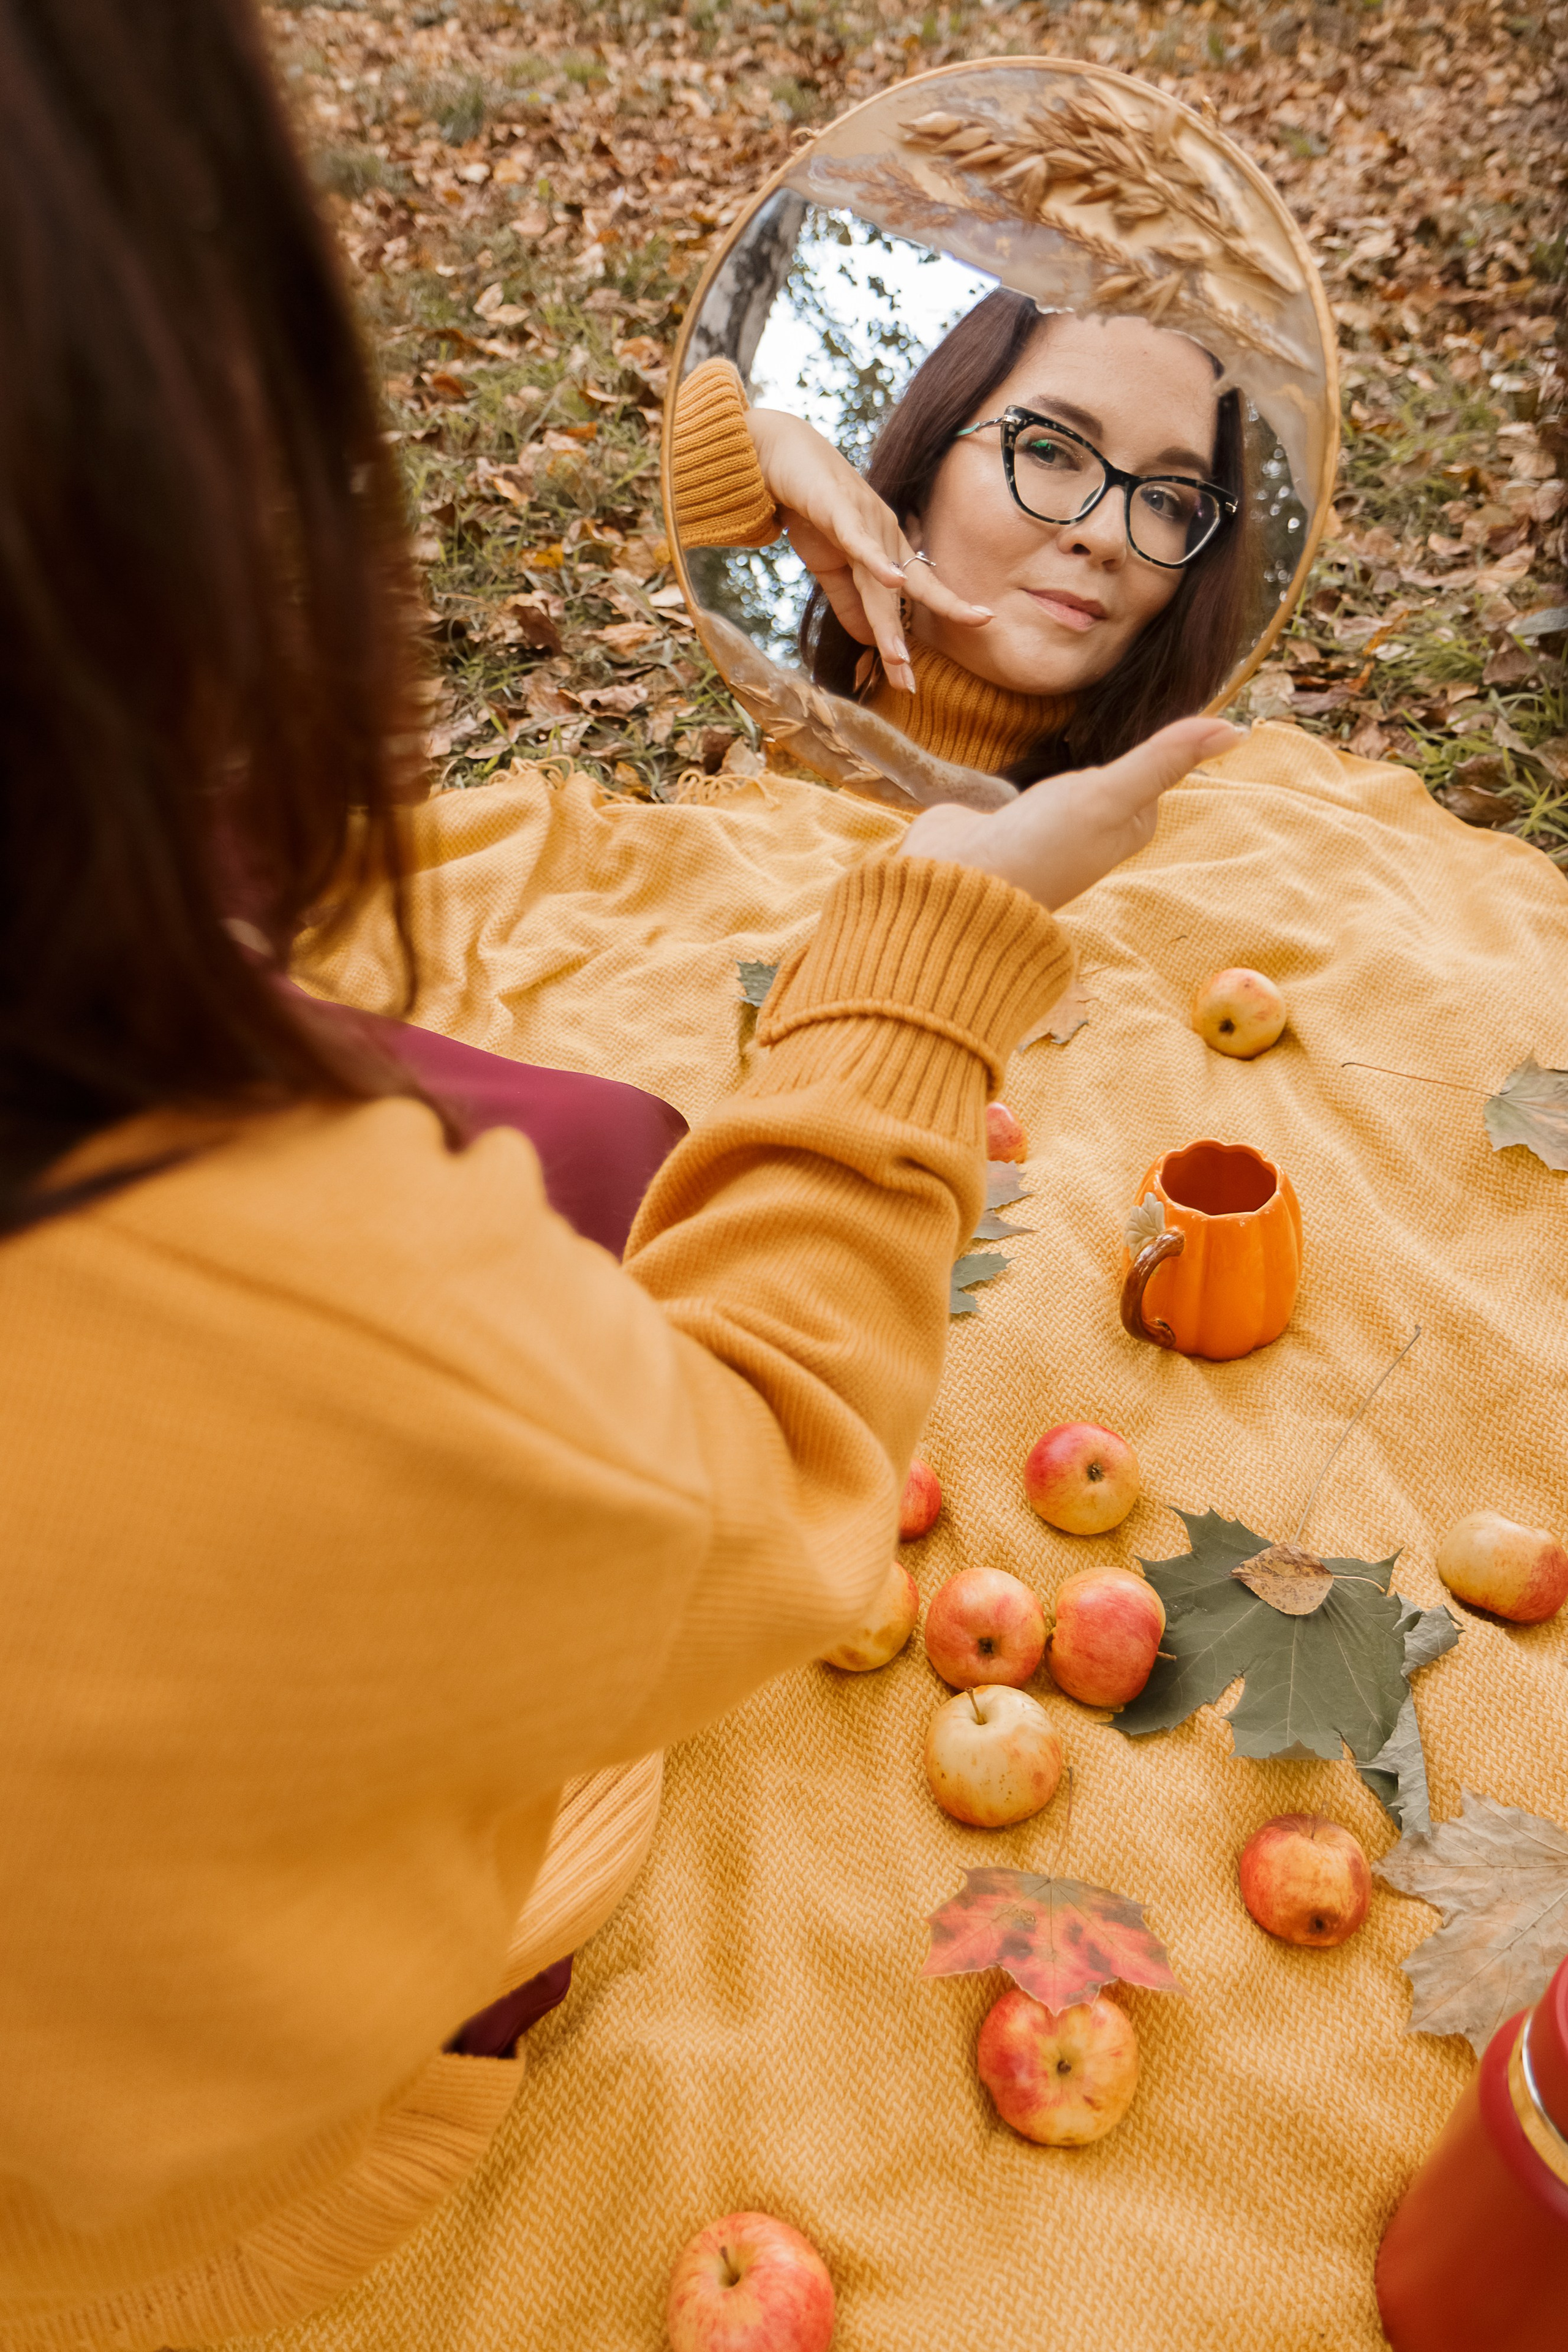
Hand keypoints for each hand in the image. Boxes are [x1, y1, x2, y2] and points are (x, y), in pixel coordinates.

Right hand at [745, 407, 989, 695]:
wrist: (777, 455)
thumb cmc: (808, 506)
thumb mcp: (829, 564)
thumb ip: (849, 602)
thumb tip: (870, 642)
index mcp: (886, 548)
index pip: (918, 590)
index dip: (940, 614)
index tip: (953, 647)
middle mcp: (885, 534)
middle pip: (901, 595)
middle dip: (902, 642)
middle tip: (911, 684)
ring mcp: (865, 519)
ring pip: (879, 580)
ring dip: (887, 621)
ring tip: (898, 660)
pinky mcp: (838, 507)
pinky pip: (859, 539)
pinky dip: (877, 560)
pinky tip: (894, 581)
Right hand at [898, 717, 1244, 912]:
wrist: (953, 884)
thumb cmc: (1036, 847)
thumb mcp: (1108, 796)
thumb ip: (1163, 759)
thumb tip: (1236, 729)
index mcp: (1131, 825)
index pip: (1153, 759)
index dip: (1142, 727)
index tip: (1134, 696)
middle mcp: (1096, 826)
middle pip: (1110, 758)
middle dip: (1100, 733)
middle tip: (1088, 708)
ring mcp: (1051, 822)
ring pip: (1070, 764)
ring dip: (1062, 745)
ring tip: (1053, 726)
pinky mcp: (1011, 816)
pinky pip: (1030, 772)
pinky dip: (1027, 758)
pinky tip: (1018, 754)